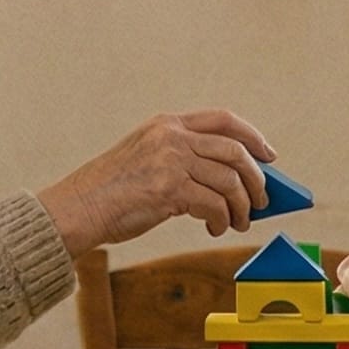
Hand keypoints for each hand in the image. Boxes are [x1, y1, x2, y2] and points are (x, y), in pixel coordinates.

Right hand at [37, 110, 275, 254]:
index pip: (224, 119)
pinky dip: (222, 220)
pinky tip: (216, 229)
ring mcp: (170, 160)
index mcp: (167, 124)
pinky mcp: (169, 188)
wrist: (78, 209)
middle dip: (257, 179)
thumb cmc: (112, 193)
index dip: (253, 136)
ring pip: (230, 181)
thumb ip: (184, 161)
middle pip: (235, 151)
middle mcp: (171, 137)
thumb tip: (231, 182)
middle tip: (262, 200)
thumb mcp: (148, 160)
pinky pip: (215, 205)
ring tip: (238, 222)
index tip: (269, 155)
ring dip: (241, 206)